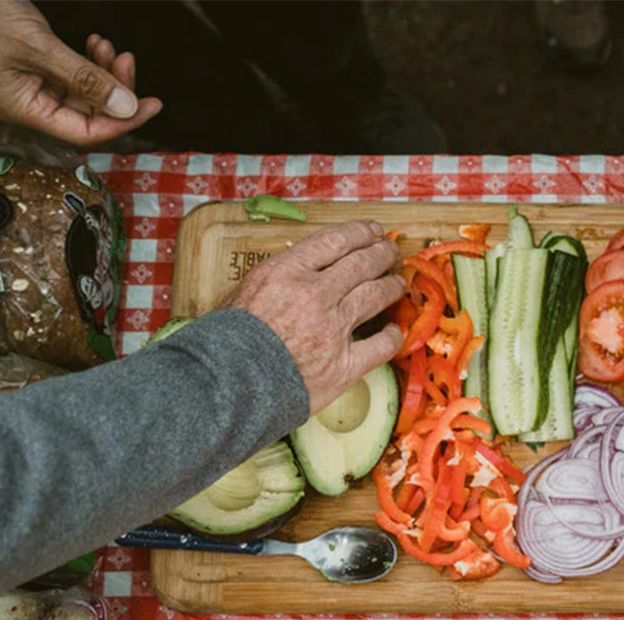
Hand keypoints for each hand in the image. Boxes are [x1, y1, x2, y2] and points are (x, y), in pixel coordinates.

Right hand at [0, 0, 162, 146]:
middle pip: (89, 112)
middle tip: (127, 60)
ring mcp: (33, 87)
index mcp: (25, 111)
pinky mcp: (37, 69)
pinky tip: (95, 43)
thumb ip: (84, 78)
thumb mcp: (39, 48)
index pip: (86, 132)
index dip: (122, 122)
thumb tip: (126, 106)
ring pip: (84, 92)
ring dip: (103, 71)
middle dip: (114, 88)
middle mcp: (31, 105)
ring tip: (107, 46)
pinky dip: (88, 61)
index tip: (152, 105)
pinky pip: (73, 75)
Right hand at [222, 221, 405, 414]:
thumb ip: (276, 278)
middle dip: (381, 254)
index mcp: (287, 271)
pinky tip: (394, 332)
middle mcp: (315, 294)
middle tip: (390, 252)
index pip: (335, 241)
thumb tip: (297, 269)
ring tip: (398, 283)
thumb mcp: (242, 292)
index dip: (360, 233)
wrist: (226, 385)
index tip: (372, 231)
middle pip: (362, 264)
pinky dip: (392, 336)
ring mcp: (333, 329)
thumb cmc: (225, 341)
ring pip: (375, 296)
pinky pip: (381, 345)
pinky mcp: (344, 365)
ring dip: (391, 286)